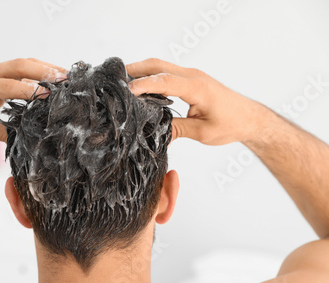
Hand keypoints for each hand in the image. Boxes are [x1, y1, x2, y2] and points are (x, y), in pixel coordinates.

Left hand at [0, 58, 67, 142]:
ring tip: (65, 74)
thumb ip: (7, 133)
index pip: (9, 85)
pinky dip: (38, 72)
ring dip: (44, 68)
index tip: (49, 95)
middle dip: (43, 71)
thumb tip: (31, 138)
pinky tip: (53, 77)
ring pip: (23, 64)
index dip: (30, 90)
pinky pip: (21, 69)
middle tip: (64, 78)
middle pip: (19, 65)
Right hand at [126, 58, 268, 144]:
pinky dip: (151, 76)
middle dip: (135, 69)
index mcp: (197, 87)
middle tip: (115, 78)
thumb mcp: (202, 132)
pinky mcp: (191, 80)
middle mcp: (193, 76)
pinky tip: (141, 86)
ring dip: (142, 71)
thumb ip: (177, 130)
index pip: (164, 81)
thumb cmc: (232, 124)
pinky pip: (167, 73)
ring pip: (161, 66)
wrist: (250, 118)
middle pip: (158, 66)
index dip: (143, 84)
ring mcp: (192, 76)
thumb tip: (154, 134)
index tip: (126, 90)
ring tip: (122, 81)